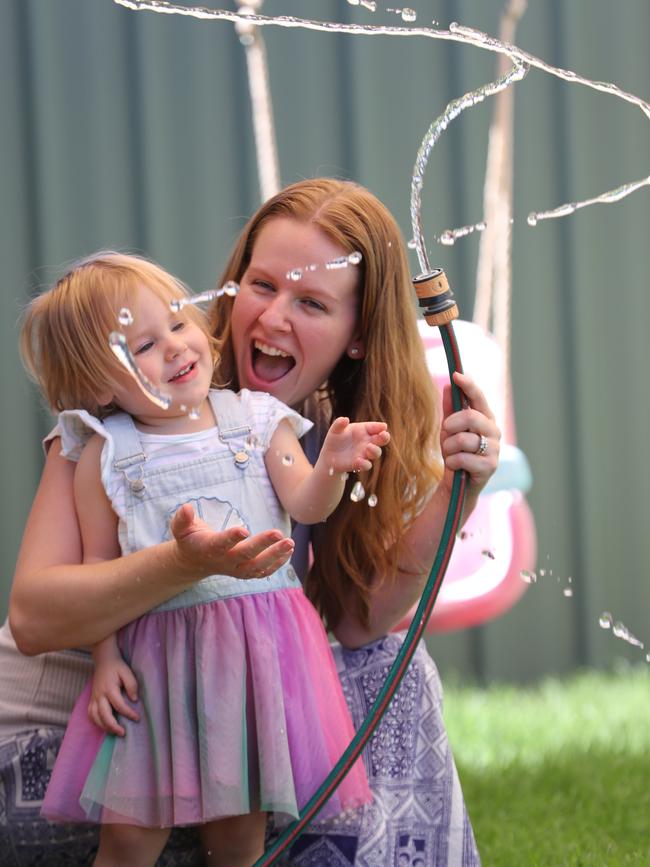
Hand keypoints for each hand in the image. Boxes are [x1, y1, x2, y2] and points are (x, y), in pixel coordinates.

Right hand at [88, 658, 139, 736]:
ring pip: (95, 717)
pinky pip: (91, 714)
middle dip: (113, 726)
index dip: (129, 713)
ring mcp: (94, 698)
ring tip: (115, 732)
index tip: (137, 718)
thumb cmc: (117, 667)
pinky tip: (104, 726)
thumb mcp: (127, 672)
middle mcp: (100, 695)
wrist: (104, 660)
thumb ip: (132, 685)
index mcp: (109, 688)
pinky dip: (96, 722)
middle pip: (104, 715)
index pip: (119, 705)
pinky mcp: (91, 700)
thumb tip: (134, 700)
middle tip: (123, 733)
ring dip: (104, 727)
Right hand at [170, 503, 294, 579]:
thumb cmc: (190, 539)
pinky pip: (263, 572)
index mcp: (208, 549)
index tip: (244, 529)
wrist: (194, 562)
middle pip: (245, 555)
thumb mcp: (181, 529)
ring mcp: (236, 569)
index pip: (220, 544)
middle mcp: (224, 561)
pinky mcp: (245, 572)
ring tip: (290, 543)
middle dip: (262, 545)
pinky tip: (289, 551)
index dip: (231, 538)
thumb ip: (182, 519)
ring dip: (275, 556)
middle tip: (278, 533)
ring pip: (257, 567)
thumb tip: (186, 507)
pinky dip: (277, 563)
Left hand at [320, 417, 389, 473]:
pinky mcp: (359, 464)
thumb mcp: (335, 430)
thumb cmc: (335, 439)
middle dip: (385, 437)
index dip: (380, 427)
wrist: (329, 455)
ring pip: (376, 453)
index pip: (375, 427)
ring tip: (369, 447)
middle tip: (384, 435)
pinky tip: (358, 460)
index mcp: (364, 430)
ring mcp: (365, 453)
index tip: (383, 427)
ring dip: (375, 450)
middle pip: (381, 439)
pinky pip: (366, 465)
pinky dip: (364, 464)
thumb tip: (345, 419)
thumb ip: (339, 424)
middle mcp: (367, 441)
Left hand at [440, 371, 500, 496]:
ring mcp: (494, 449)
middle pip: (471, 417)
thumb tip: (448, 385)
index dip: (469, 385)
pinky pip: (462, 458)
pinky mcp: (490, 466)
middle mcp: (493, 431)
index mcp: (485, 418)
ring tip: (450, 453)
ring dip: (449, 447)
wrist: (457, 483)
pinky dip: (452, 462)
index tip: (456, 375)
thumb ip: (449, 409)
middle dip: (451, 424)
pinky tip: (455, 466)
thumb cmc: (455, 452)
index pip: (479, 397)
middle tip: (445, 431)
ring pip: (464, 440)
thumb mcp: (448, 429)